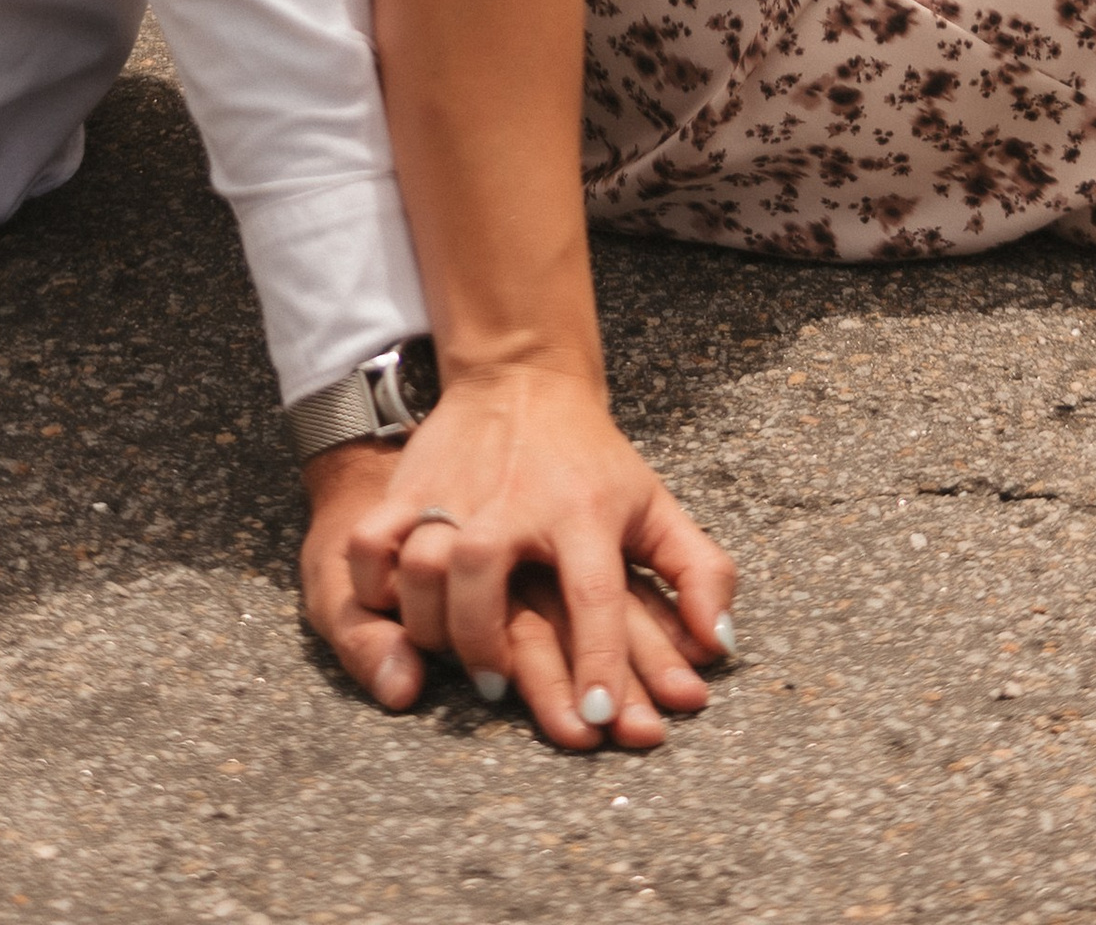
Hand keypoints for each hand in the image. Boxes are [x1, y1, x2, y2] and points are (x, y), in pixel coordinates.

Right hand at [305, 366, 734, 750]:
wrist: (523, 377)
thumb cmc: (593, 460)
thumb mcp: (656, 506)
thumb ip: (699, 573)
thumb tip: (721, 646)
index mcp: (585, 510)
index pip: (594, 592)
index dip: (599, 660)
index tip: (599, 719)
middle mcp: (517, 500)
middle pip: (483, 573)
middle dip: (488, 645)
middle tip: (502, 690)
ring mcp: (458, 493)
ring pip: (426, 566)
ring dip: (438, 626)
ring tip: (462, 661)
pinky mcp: (411, 488)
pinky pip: (374, 543)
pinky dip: (377, 583)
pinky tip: (401, 612)